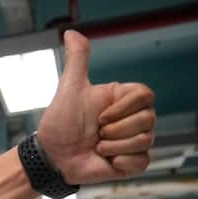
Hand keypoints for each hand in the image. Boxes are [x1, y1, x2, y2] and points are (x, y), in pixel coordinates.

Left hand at [36, 31, 153, 183]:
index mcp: (123, 99)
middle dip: (115, 129)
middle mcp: (132, 118)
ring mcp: (134, 141)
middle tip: (95, 133)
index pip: (146, 95)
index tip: (100, 116)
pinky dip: (121, 162)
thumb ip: (77, 61)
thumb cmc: (59, 124)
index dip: (123, 109)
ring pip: (145, 140)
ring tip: (97, 146)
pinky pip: (142, 161)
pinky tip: (106, 160)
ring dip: (114, 146)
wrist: (52, 157)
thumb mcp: (69, 89)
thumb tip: (72, 33)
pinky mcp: (132, 162)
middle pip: (148, 119)